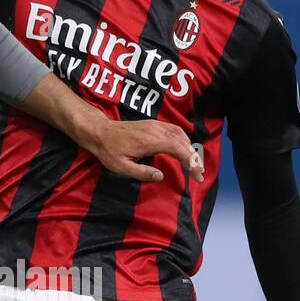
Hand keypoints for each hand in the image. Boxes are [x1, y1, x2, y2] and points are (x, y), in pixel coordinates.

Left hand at [88, 117, 203, 183]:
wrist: (101, 132)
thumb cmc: (110, 151)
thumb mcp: (122, 167)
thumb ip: (142, 173)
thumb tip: (161, 176)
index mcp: (150, 141)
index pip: (178, 149)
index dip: (190, 161)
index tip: (196, 173)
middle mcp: (156, 130)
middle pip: (183, 142)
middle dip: (194, 158)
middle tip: (199, 174)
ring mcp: (155, 125)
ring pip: (180, 135)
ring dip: (190, 149)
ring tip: (194, 164)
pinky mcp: (153, 124)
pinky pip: (174, 130)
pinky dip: (183, 140)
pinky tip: (184, 149)